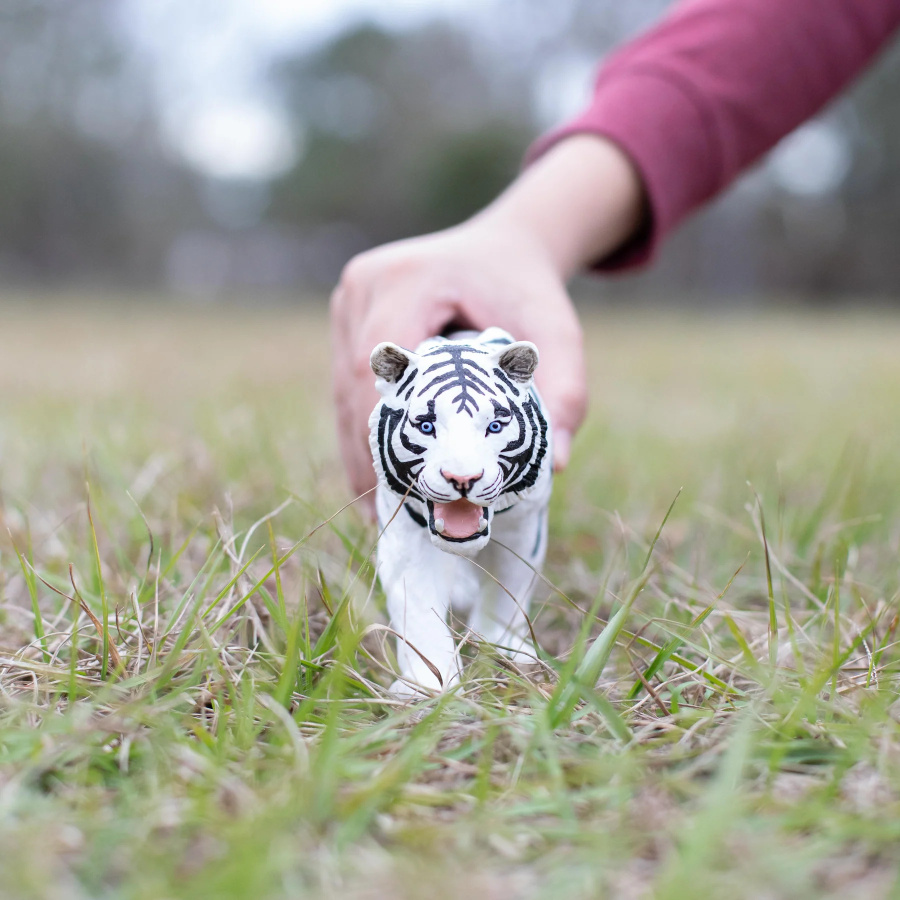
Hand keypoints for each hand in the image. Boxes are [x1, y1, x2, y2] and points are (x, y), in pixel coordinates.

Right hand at [330, 135, 644, 510]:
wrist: (504, 247)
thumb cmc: (528, 291)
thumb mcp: (557, 334)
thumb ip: (563, 392)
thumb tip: (553, 464)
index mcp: (409, 278)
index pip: (381, 364)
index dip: (381, 430)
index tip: (399, 486)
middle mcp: (366, 283)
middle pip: (354, 382)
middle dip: (369, 452)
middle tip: (388, 513)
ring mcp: (350, 297)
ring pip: (343, 387)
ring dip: (358, 447)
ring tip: (377, 506)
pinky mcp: (348, 314)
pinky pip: (347, 380)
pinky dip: (361, 427)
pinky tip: (375, 472)